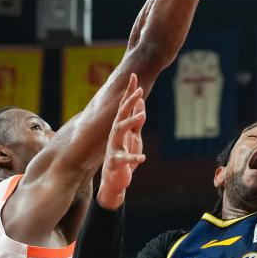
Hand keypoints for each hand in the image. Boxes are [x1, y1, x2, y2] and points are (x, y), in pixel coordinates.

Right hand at [97, 74, 145, 210]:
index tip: (134, 76)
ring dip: (130, 122)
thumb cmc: (123, 156)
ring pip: (120, 131)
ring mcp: (114, 147)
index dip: (129, 91)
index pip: (124, 106)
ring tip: (142, 116)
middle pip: (121, 114)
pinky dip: (133, 157)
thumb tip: (141, 102)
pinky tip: (142, 157)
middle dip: (129, 102)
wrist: (114, 181)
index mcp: (120, 128)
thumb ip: (136, 120)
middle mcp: (115, 134)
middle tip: (139, 91)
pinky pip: (124, 158)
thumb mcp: (133, 136)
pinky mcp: (116, 162)